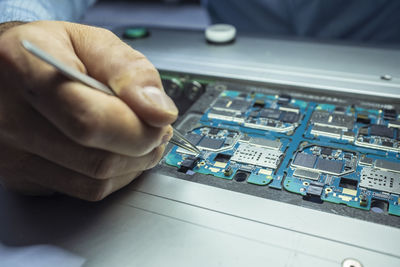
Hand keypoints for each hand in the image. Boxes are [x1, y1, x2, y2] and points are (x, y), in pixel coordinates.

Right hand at [0, 21, 177, 200]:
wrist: (9, 72)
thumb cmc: (51, 52)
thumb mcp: (92, 41)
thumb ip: (130, 71)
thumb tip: (159, 112)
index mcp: (24, 68)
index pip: (90, 121)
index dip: (137, 129)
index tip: (160, 121)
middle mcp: (9, 117)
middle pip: (98, 159)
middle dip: (144, 147)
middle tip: (156, 129)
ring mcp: (11, 154)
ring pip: (95, 182)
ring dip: (133, 164)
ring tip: (139, 138)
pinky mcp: (21, 177)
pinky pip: (82, 190)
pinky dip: (112, 176)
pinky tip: (114, 151)